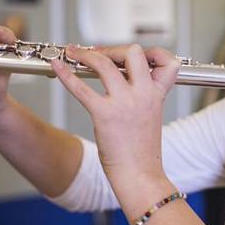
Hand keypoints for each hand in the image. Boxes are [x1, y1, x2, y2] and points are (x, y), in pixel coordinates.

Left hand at [51, 44, 180, 196]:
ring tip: (74, 53)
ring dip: (86, 54)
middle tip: (100, 54)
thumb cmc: (142, 151)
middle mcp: (143, 94)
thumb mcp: (151, 117)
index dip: (154, 53)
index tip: (136, 56)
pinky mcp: (104, 114)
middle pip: (133, 52)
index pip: (167, 60)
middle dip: (114, 49)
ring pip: (104, 63)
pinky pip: (81, 88)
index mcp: (157, 95)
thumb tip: (125, 80)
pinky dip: (66, 74)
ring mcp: (124, 103)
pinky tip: (57, 66)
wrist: (140, 176)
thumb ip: (143, 96)